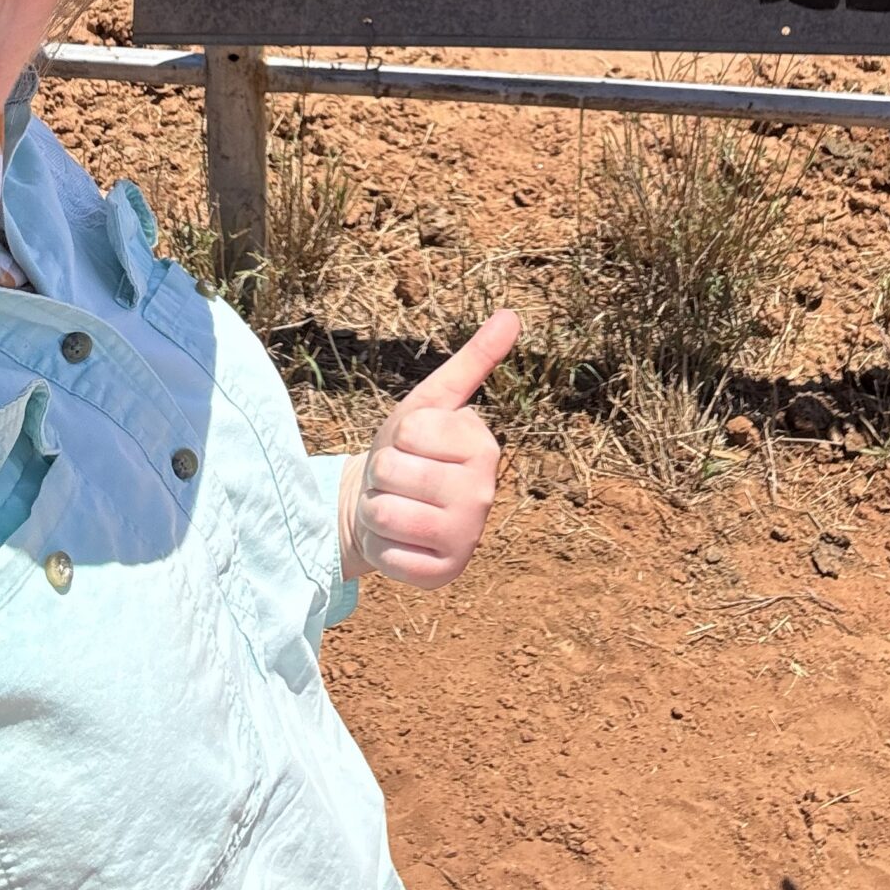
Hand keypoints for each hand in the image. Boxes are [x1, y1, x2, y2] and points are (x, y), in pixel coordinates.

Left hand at [339, 309, 519, 589]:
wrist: (386, 506)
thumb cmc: (409, 449)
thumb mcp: (432, 401)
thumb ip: (473, 361)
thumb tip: (512, 314)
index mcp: (483, 446)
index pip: (409, 431)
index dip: (395, 437)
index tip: (409, 445)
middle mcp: (484, 494)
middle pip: (392, 471)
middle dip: (380, 475)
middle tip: (399, 480)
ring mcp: (467, 538)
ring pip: (386, 515)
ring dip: (377, 511)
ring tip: (395, 508)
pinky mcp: (444, 575)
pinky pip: (389, 558)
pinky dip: (382, 549)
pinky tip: (400, 542)